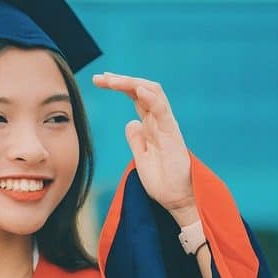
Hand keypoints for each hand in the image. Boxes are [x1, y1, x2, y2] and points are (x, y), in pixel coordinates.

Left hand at [92, 72, 195, 219]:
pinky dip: (150, 97)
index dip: (119, 86)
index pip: (135, 97)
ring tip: (111, 80)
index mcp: (151, 125)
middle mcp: (159, 121)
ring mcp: (166, 126)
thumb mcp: (141, 157)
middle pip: (141, 90)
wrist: (177, 200)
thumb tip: (130, 123)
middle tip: (99, 78)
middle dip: (120, 80)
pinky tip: (137, 89)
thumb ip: (136, 139)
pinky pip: (162, 110)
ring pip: (152, 93)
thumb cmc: (162, 181)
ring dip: (130, 83)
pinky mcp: (172, 135)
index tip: (100, 81)